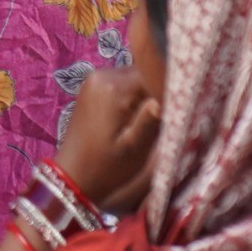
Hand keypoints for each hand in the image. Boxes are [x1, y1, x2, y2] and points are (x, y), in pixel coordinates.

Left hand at [54, 67, 161, 210]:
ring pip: (135, 79)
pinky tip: (134, 120)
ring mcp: (95, 79)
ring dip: (145, 96)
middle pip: (145, 74)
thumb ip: (151, 118)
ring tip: (149, 124)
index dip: (169, 91)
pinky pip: (122, 85)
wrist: (74, 176)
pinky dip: (133, 98)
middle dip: (157, 94)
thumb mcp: (135, 147)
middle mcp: (104, 74)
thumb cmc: (107, 166)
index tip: (178, 112)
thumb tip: (172, 93)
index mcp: (114, 86)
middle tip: (164, 121)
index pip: (155, 75)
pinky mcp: (93, 87)